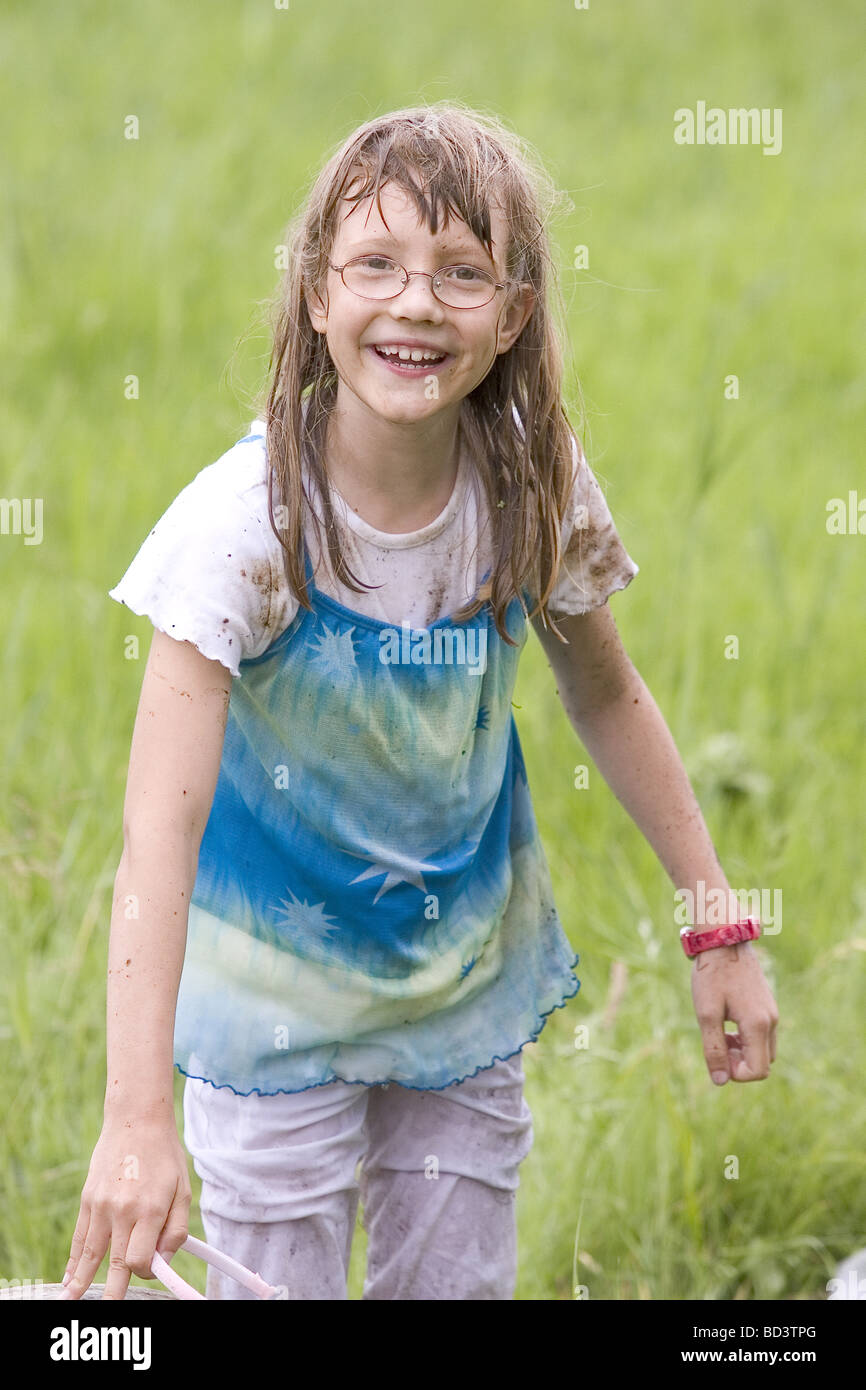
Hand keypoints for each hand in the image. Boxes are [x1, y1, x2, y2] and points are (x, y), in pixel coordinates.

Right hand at [60, 1115, 191, 1299]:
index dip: (147, 1270)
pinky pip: (80, 1236)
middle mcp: (123, 1211)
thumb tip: (162, 1262)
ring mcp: (101, 1205)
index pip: (141, 1260)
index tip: (152, 1266)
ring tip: (73, 1300)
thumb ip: (176, 1230)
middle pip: (115, 1263)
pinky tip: (68, 1277)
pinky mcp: (88, 1199)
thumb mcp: (182, 1190)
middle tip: (110, 1310)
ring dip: (82, 1281)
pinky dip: (74, 1259)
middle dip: (113, 1291)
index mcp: (150, 1210)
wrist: (136, 1121)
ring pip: (91, 1253)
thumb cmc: (165, 1157)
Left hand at [691, 941, 778, 1085]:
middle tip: (716, 1042)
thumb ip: (714, 1049)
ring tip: (718, 1032)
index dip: (736, 1074)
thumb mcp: (706, 1014)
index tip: (716, 1057)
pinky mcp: (766, 1005)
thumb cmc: (712, 975)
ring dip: (742, 1051)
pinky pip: (761, 1034)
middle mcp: (771, 1021)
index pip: (758, 1071)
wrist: (723, 939)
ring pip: (763, 1049)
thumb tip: (720, 1081)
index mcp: (758, 1025)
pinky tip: (725, 1021)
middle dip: (739, 1063)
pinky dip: (745, 1038)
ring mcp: (771, 1013)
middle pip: (762, 1063)